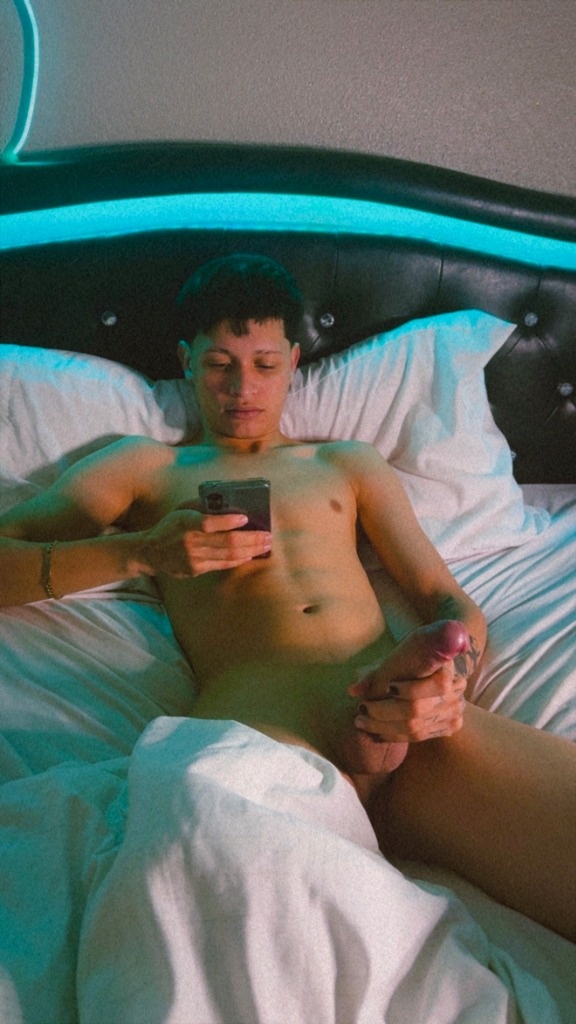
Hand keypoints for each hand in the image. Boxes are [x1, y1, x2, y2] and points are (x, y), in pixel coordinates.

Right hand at [140, 503, 271, 577]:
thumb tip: (228, 502)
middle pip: (226, 542)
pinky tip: (250, 554)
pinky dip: (239, 559)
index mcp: (184, 522)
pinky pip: (222, 565)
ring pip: (228, 556)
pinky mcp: (196, 570)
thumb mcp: (181, 510)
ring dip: (251, 550)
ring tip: (265, 545)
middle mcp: (189, 542)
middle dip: (251, 539)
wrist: (150, 551)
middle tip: (268, 536)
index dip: (228, 522)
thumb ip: (201, 506)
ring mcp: (193, 558)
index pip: (208, 523)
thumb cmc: (170, 525)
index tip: (246, 518)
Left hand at [348, 620, 469, 742]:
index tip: (388, 687)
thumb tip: (353, 691)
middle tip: (360, 710)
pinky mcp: (450, 726)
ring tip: (361, 722)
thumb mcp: (397, 656)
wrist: (434, 669)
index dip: (410, 689)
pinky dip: (394, 735)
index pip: (436, 684)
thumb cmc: (411, 658)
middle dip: (384, 712)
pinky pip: (419, 736)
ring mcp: (455, 713)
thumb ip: (374, 673)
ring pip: (416, 728)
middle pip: (418, 710)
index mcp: (447, 668)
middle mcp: (456, 693)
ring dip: (383, 727)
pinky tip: (376, 731)